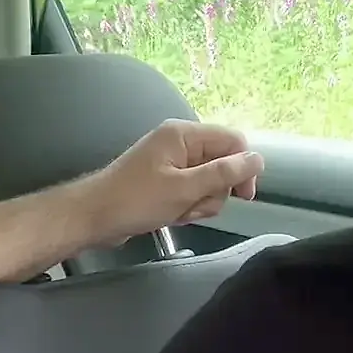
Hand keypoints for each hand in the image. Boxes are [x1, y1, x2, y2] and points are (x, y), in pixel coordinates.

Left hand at [71, 120, 261, 247]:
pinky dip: (187, 208)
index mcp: (183, 134)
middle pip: (223, 165)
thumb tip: (258, 160)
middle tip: (192, 204)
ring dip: (200, 203)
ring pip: (209, 184)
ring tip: (177, 212)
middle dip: (214, 191)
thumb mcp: (184, 188)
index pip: (233, 141)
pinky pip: (192, 193)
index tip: (244, 196)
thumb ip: (223, 174)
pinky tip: (171, 216)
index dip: (244, 167)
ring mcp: (172, 164)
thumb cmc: (136, 200)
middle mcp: (180, 144)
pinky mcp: (166, 183)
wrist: (94, 218)